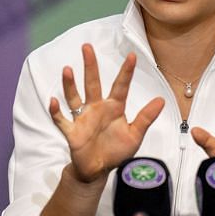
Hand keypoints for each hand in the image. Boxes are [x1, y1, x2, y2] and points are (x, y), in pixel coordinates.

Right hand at [48, 44, 164, 184]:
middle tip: (87, 46)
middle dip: (90, 65)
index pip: (120, 86)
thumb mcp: (135, 135)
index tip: (132, 55)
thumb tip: (161, 100)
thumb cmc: (116, 150)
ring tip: (67, 69)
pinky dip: (57, 112)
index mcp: (114, 108)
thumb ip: (146, 118)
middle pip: (92, 83)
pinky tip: (53, 101)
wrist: (99, 169)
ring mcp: (83, 118)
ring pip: (75, 97)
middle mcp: (97, 108)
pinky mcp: (72, 132)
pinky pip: (62, 120)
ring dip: (70, 84)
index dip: (126, 72)